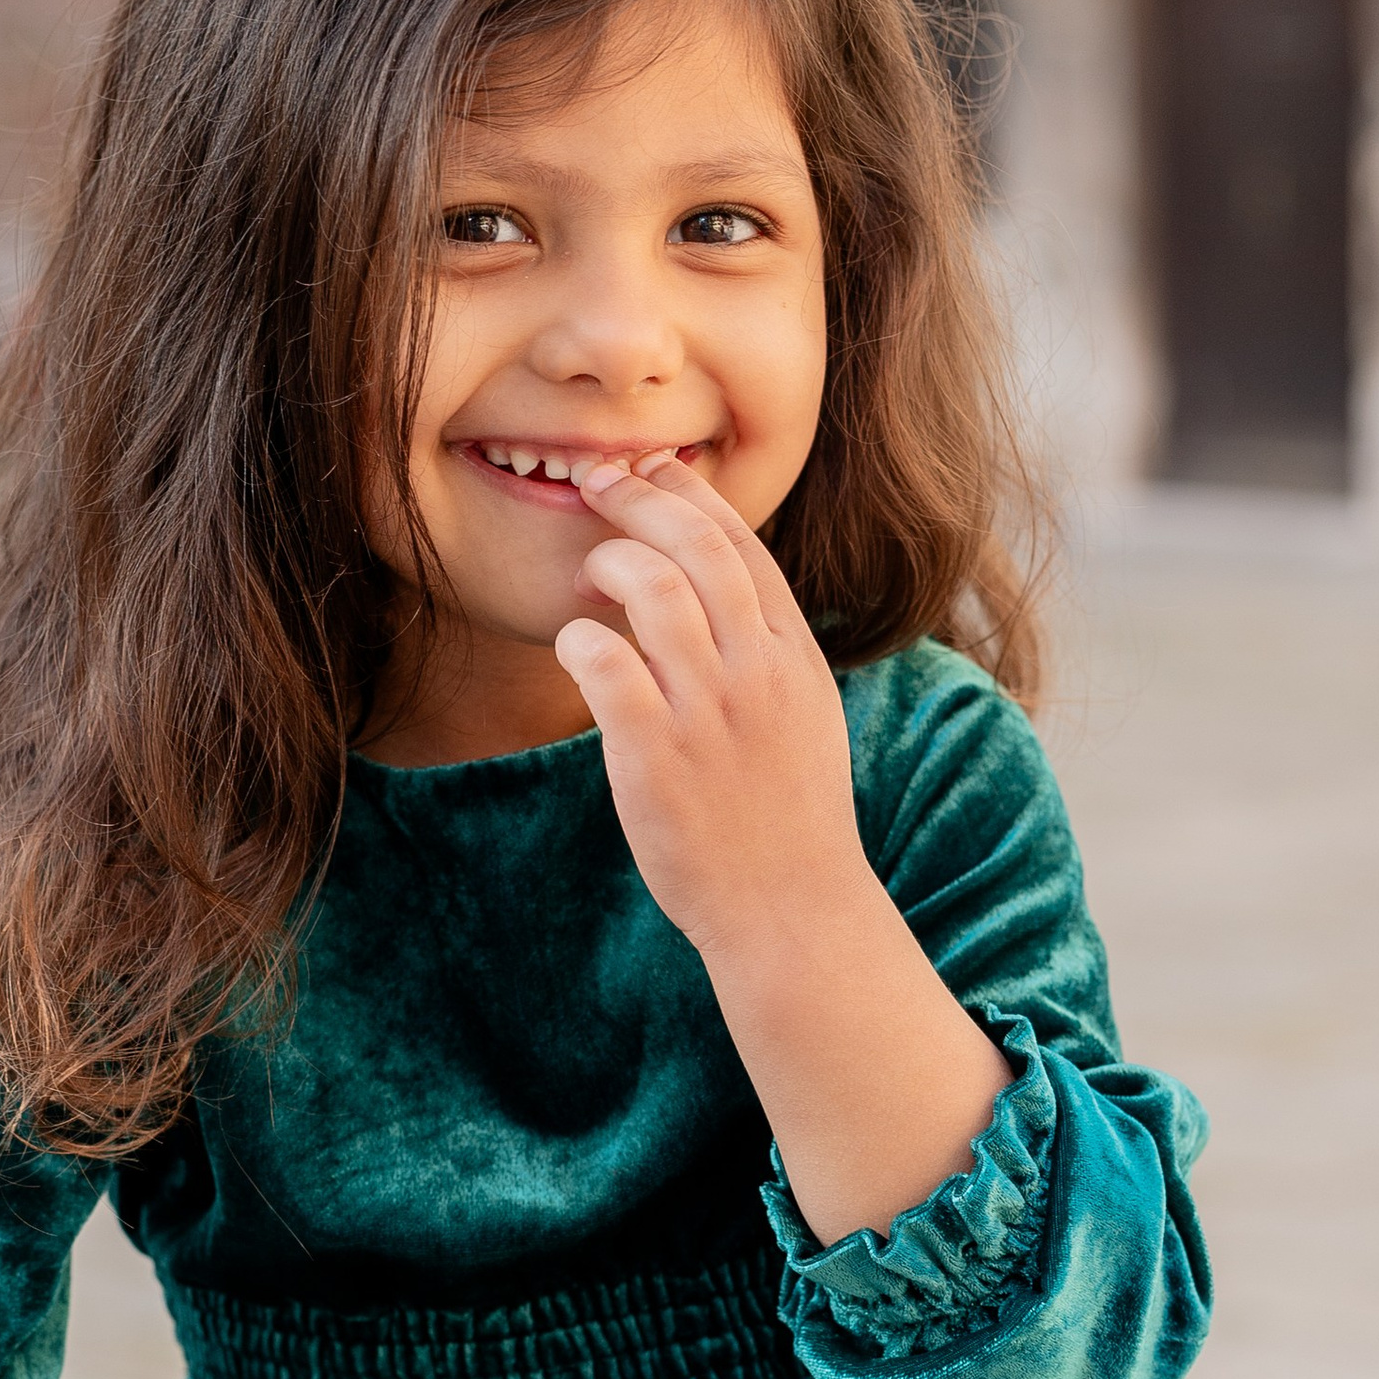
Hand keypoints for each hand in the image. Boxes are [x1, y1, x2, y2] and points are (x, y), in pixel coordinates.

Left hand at [553, 448, 873, 969]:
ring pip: (652, 587)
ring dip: (609, 563)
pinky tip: (575, 649)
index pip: (742, 544)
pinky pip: (604, 661)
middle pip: (697, 545)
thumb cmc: (786, 818)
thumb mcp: (803, 718)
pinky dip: (578, 639)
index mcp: (793, 657)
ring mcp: (708, 713)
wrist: (789, 909)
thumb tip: (715, 593)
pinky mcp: (655, 756)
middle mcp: (757, 672)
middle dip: (639, 497)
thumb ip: (766, 652)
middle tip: (595, 483)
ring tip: (589, 582)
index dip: (687, 493)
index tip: (648, 469)